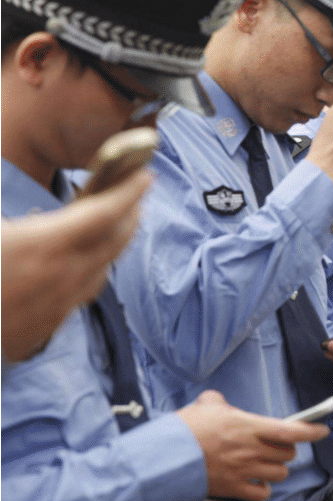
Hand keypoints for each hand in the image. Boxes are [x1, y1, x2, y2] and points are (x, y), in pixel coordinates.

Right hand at [2, 169, 151, 361]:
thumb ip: (19, 215)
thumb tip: (43, 204)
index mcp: (41, 245)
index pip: (104, 214)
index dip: (129, 192)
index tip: (146, 175)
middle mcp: (60, 275)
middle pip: (114, 241)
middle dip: (131, 213)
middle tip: (137, 193)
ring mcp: (57, 304)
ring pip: (104, 268)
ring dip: (118, 242)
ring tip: (121, 222)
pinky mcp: (48, 325)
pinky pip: (86, 291)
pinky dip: (97, 268)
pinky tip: (92, 260)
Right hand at [178, 390, 329, 500]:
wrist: (166, 458)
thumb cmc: (186, 430)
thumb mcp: (206, 405)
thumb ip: (219, 402)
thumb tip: (218, 402)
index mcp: (249, 426)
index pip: (291, 430)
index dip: (312, 430)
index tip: (322, 429)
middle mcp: (251, 450)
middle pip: (288, 453)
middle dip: (287, 448)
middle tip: (277, 444)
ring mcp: (244, 471)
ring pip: (280, 473)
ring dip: (278, 467)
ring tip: (266, 462)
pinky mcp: (234, 489)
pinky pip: (263, 494)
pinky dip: (264, 489)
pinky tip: (257, 482)